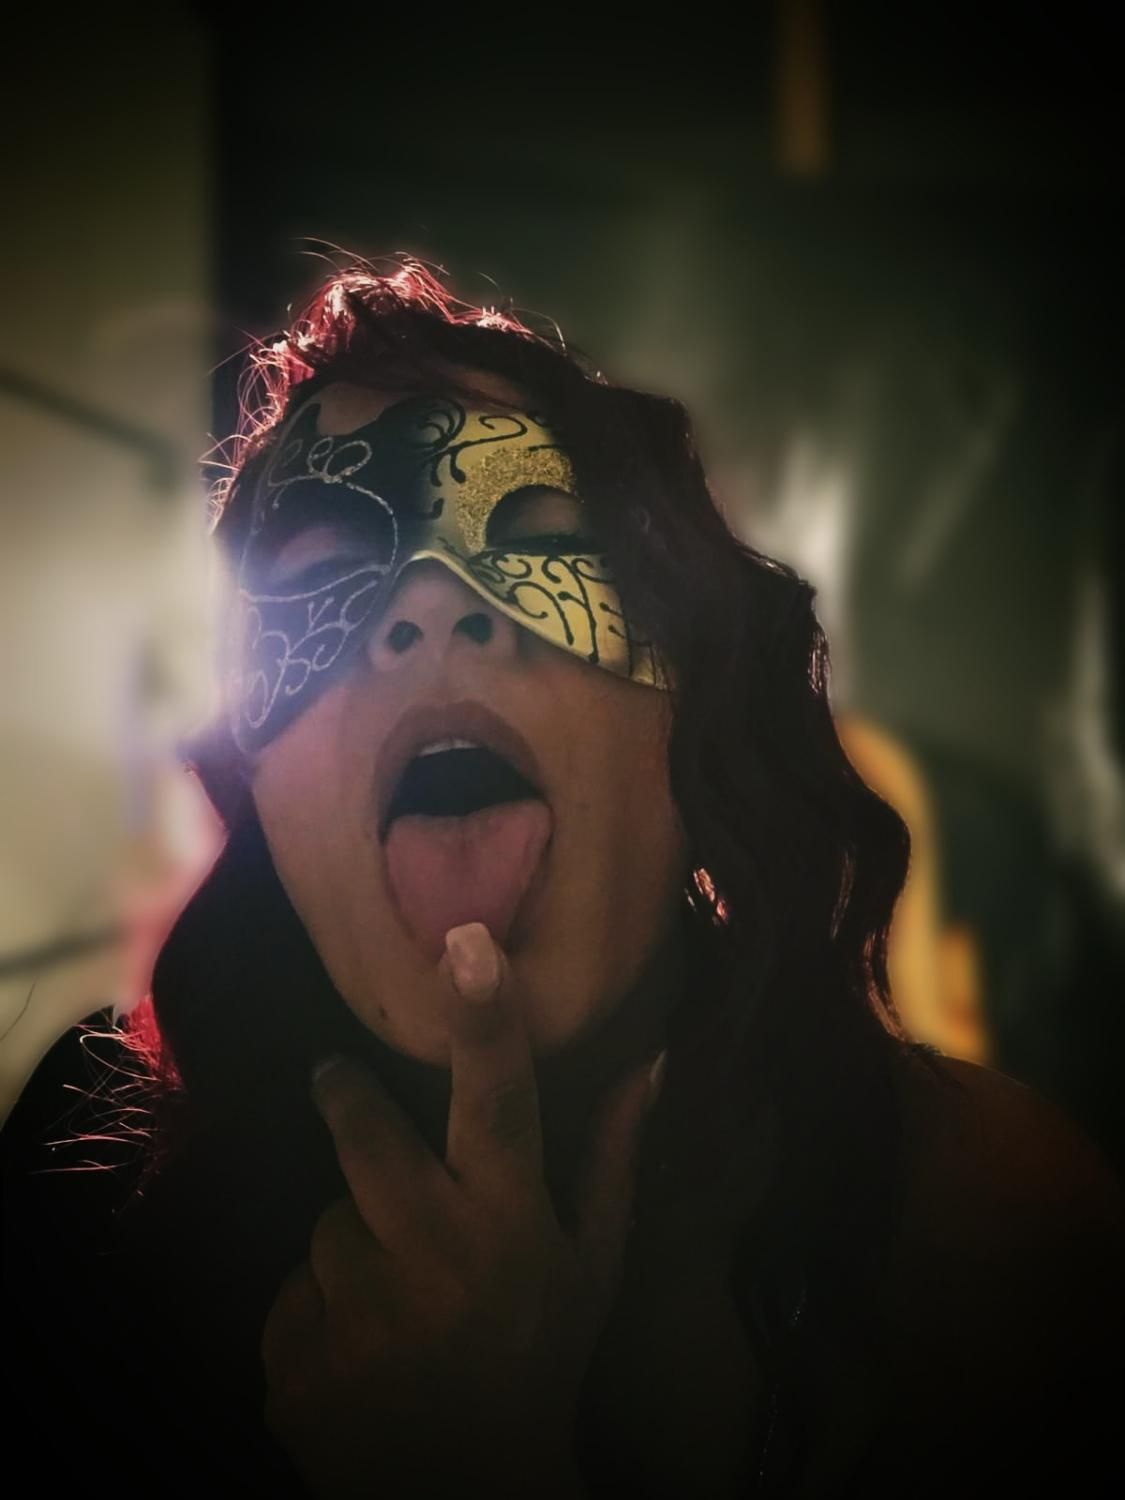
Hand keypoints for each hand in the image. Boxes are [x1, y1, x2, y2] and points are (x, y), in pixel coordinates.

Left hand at [261, 922, 663, 1499]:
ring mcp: (357, 1321)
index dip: (483, 1022)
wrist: (470, 1494)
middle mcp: (434, 1264)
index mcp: (510, 1229)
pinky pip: (290, 1296)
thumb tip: (651, 1058)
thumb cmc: (541, 1357)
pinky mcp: (295, 1368)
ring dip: (352, 1242)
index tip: (465, 943)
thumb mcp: (592, 1263)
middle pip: (366, 1139)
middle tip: (335, 1078)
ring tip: (393, 1291)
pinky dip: (320, 1309)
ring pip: (326, 1226)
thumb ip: (611, 1157)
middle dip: (345, 1097)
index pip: (498, 1107)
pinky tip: (362, 1345)